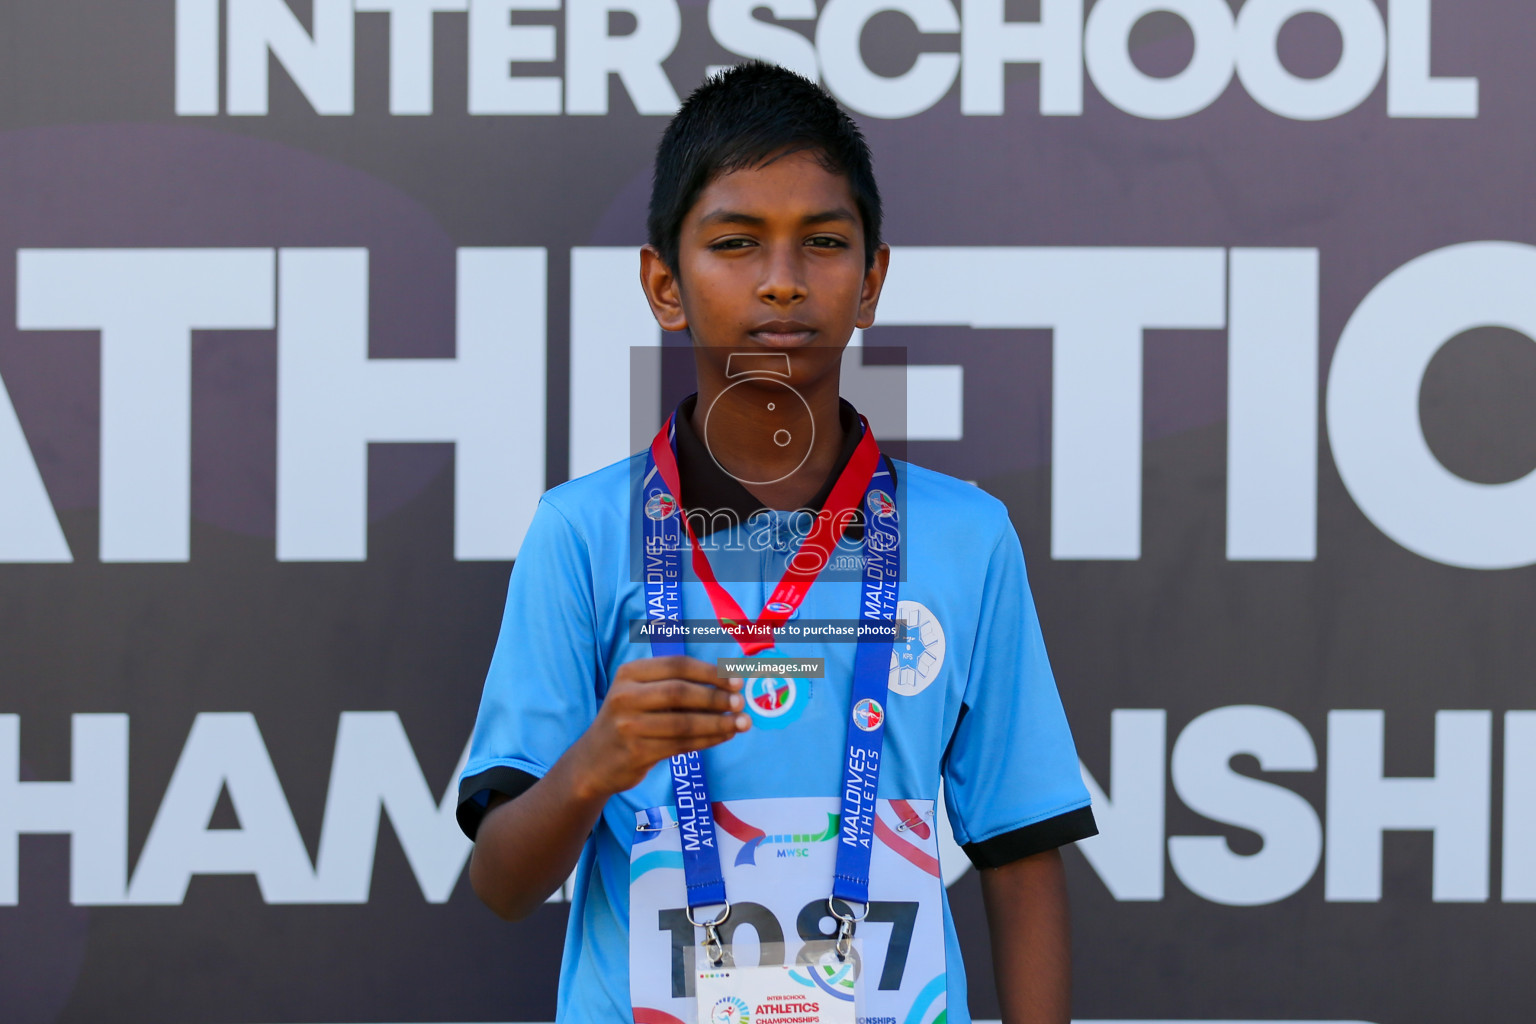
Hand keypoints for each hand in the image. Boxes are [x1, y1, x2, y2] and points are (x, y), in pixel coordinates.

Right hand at [571, 655, 750, 799]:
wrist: (593, 761)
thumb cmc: (629, 721)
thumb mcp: (640, 694)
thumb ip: (675, 686)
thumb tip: (729, 686)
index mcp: (629, 673)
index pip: (676, 665)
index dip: (710, 672)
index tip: (736, 680)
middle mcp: (625, 696)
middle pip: (680, 692)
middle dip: (716, 698)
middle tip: (740, 703)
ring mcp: (628, 726)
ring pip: (683, 723)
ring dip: (717, 723)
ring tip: (741, 724)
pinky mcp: (636, 753)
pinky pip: (681, 745)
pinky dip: (708, 740)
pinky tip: (724, 737)